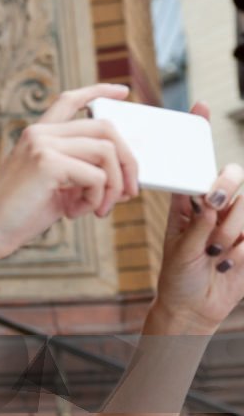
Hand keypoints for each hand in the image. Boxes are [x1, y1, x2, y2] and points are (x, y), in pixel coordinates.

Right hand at [0, 83, 137, 262]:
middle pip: (105, 127)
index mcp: (38, 136)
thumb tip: (123, 178)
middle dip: (128, 160)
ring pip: (107, 152)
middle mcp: (40, 133)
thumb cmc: (19, 214)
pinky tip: (75, 214)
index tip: (122, 92)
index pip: (70, 101)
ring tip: (99, 209)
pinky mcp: (47, 163)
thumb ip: (82, 174)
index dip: (99, 92)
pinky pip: (96, 176)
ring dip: (114, 186)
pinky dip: (96, 199)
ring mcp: (42, 145)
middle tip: (129, 191)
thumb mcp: (55, 188)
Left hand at [152, 103, 243, 332]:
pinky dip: (242, 252)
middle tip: (213, 209)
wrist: (194, 308)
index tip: (199, 107)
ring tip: (213, 256)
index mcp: (189, 203)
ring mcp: (237, 222)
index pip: (195, 165)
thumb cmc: (177, 278)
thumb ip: (197, 227)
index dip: (199, 134)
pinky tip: (228, 265)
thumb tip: (210, 204)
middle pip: (232, 177)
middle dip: (225, 190)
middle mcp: (215, 207)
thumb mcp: (179, 251)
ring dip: (230, 234)